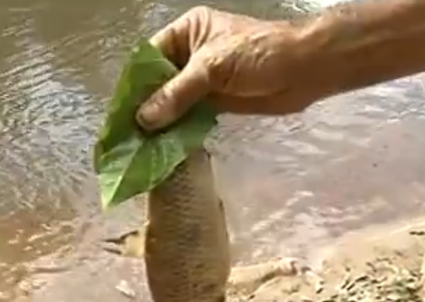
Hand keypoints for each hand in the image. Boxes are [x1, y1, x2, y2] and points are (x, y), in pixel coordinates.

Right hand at [136, 7, 316, 130]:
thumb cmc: (259, 55)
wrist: (305, 69)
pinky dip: (178, 130)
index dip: (134, 85)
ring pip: (173, 102)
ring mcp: (204, 80)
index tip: (119, 113)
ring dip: (160, 122)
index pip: (149, 58)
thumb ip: (177, 93)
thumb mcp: (212, 67)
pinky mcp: (217, 102)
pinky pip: (190, 116)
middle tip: (126, 136)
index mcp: (186, 32)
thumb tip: (143, 119)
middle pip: (159, 82)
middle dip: (145, 107)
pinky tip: (164, 146)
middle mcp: (190, 55)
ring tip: (140, 147)